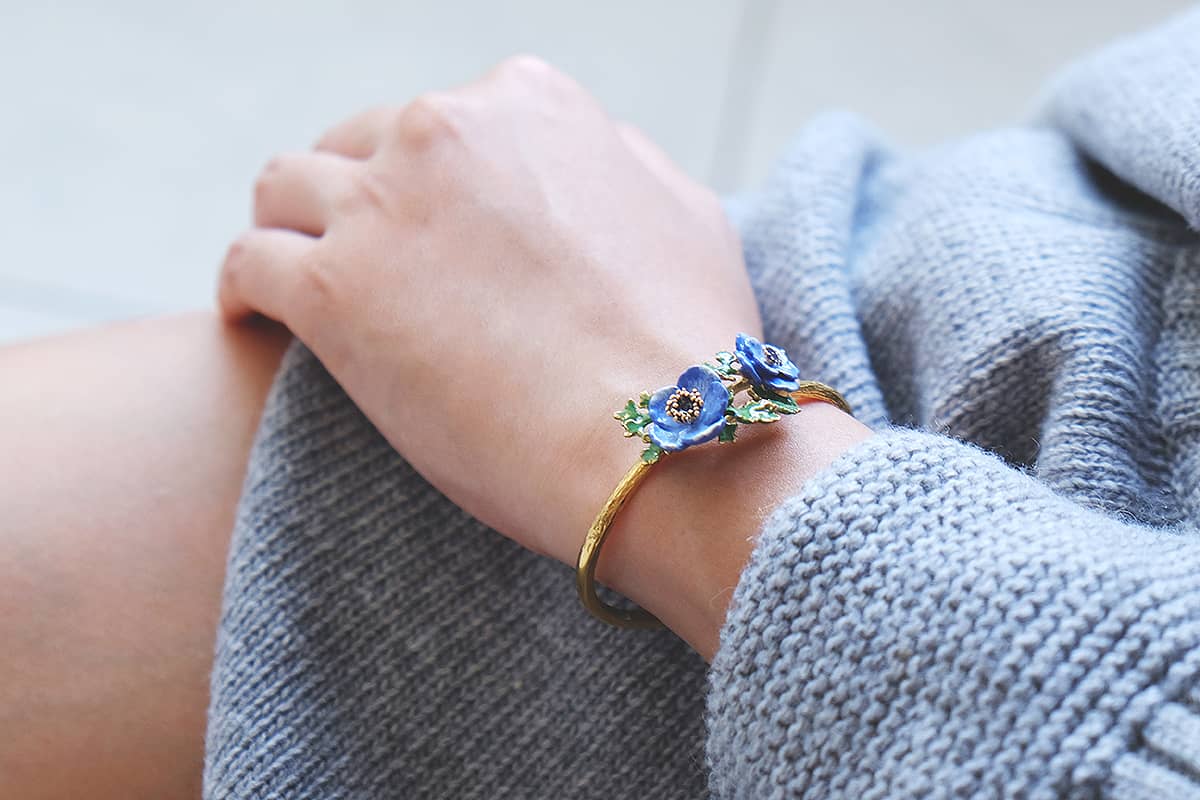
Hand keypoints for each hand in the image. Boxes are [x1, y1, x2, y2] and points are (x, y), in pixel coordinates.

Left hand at [218, 57, 871, 657]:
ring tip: (292, 278)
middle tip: (363, 259)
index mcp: (531, 105)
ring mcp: (383, 206)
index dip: (430, 179)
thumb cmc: (689, 348)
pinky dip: (242, 288)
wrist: (662, 441)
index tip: (430, 229)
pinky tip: (251, 317)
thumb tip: (590, 165)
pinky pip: (248, 264)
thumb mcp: (686, 217)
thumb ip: (619, 170)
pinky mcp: (333, 290)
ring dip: (288, 228)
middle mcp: (446, 130)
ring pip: (285, 188)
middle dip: (356, 197)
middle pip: (359, 145)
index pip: (447, 121)